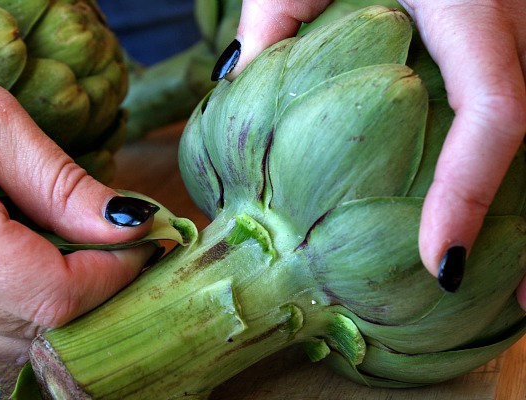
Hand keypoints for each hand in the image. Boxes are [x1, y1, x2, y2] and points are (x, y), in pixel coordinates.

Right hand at [0, 52, 156, 361]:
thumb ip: (60, 183)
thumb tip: (128, 225)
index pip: (57, 295)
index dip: (116, 274)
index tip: (147, 241)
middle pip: (44, 324)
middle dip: (103, 288)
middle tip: (130, 246)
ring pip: (20, 338)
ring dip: (72, 301)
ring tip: (93, 250)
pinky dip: (36, 307)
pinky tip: (49, 264)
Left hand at [218, 0, 525, 308]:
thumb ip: (276, 18)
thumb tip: (241, 82)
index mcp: (475, 8)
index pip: (498, 115)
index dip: (472, 194)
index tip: (440, 263)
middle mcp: (519, 24)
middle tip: (516, 303)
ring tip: (521, 282)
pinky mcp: (515, 36)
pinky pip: (524, 108)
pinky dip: (519, 170)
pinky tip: (510, 212)